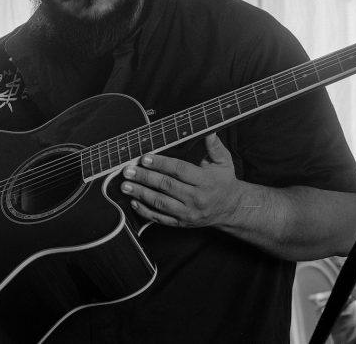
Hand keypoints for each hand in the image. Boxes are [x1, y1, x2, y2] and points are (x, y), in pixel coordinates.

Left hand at [119, 133, 241, 227]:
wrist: (230, 209)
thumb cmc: (224, 182)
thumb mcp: (224, 162)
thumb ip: (214, 147)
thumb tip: (209, 131)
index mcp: (205, 181)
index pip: (180, 171)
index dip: (161, 163)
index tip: (145, 158)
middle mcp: (196, 198)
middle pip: (166, 186)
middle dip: (145, 178)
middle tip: (128, 171)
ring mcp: (188, 212)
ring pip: (161, 203)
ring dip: (141, 194)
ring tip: (125, 186)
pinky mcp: (181, 223)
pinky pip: (161, 219)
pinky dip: (145, 212)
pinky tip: (134, 203)